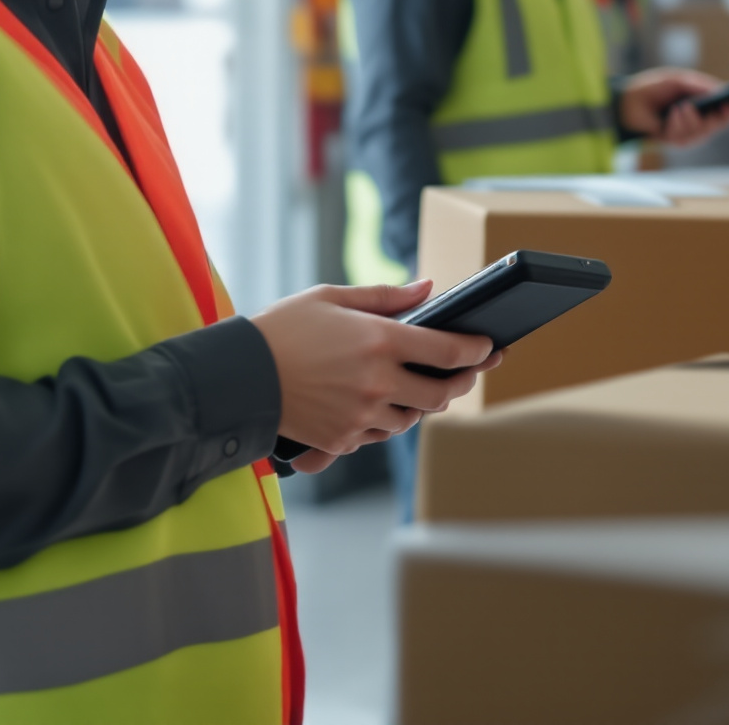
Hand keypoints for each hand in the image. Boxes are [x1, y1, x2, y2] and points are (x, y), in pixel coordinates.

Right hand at [249, 281, 500, 459]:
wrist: (238, 375)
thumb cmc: (284, 328)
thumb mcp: (333, 297)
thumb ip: (385, 296)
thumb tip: (428, 289)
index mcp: (379, 341)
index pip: (448, 351)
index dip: (477, 350)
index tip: (490, 347)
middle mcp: (377, 382)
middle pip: (440, 394)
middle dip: (461, 383)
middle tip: (469, 372)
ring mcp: (361, 415)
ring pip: (411, 418)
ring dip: (421, 404)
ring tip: (420, 387)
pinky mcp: (342, 439)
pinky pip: (377, 434)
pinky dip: (384, 419)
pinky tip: (378, 403)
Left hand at [619, 68, 728, 147]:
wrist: (627, 101)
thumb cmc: (653, 88)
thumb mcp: (678, 80)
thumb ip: (698, 84)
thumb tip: (719, 90)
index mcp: (702, 104)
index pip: (725, 107)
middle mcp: (698, 120)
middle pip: (720, 124)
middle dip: (723, 117)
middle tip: (725, 107)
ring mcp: (687, 132)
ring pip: (703, 133)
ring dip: (693, 120)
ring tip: (683, 107)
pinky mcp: (674, 141)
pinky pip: (684, 138)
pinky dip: (678, 125)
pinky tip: (672, 115)